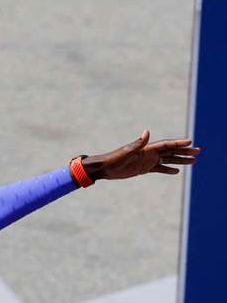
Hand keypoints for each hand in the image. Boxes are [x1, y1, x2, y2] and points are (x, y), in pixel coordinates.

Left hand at [82, 130, 200, 180]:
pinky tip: (176, 171)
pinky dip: (167, 170)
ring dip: (180, 160)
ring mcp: (147, 161)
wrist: (104, 168)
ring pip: (168, 160)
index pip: (167, 145)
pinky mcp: (143, 169)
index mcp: (147, 149)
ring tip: (193, 161)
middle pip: (171, 152)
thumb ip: (138, 143)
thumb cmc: (113, 159)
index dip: (178, 144)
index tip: (191, 142)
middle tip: (198, 152)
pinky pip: (159, 169)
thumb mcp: (126, 152)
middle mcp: (149, 153)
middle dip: (184, 152)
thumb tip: (147, 131)